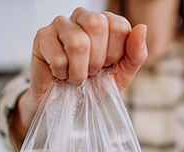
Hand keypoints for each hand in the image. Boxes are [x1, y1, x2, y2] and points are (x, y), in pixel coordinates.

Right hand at [9, 7, 146, 149]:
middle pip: (97, 25)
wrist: (68, 104)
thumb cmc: (94, 86)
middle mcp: (83, 17)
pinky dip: (62, 75)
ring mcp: (61, 24)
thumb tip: (141, 28)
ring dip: (79, 71)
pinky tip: (60, 74)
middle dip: (96, 61)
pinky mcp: (42, 36)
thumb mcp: (122, 75)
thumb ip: (135, 54)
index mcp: (106, 22)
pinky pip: (59, 58)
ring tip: (75, 76)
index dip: (114, 54)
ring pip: (77, 42)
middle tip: (89, 72)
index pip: (119, 26)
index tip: (106, 66)